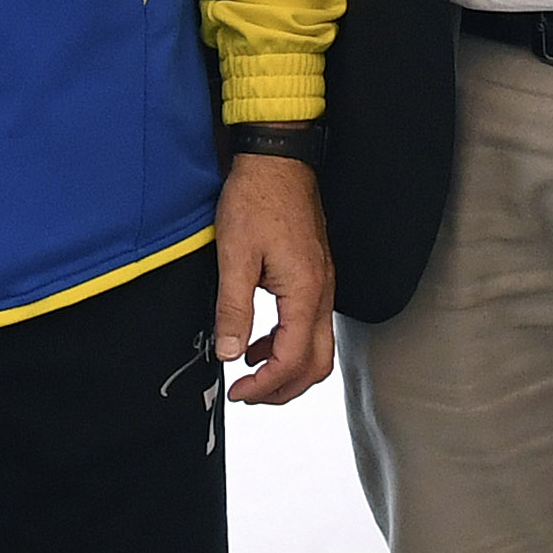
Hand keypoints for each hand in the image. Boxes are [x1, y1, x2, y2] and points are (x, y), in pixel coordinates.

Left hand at [213, 151, 334, 404]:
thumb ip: (233, 308)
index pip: (292, 360)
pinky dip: (289, 343)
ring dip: (288, 368)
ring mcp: (323, 283)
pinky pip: (311, 324)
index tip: (237, 391)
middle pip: (317, 364)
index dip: (265, 386)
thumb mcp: (234, 255)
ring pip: (318, 347)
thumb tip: (229, 353)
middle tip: (247, 393)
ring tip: (250, 370)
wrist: (278, 159)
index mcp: (304, 292)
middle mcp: (322, 293)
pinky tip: (259, 339)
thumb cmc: (256, 199)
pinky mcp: (316, 274)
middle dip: (284, 389)